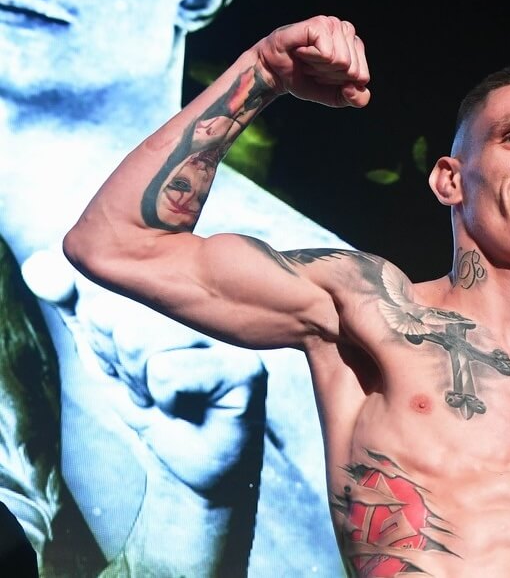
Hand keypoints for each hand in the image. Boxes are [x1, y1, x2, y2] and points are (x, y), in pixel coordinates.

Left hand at [21, 249, 267, 497]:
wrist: (192, 467)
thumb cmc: (158, 409)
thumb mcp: (107, 358)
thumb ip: (79, 312)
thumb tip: (39, 267)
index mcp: (179, 292)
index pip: (104, 298)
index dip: (105, 344)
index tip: (133, 367)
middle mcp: (208, 304)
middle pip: (119, 318)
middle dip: (122, 367)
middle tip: (152, 388)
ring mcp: (230, 334)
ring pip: (140, 341)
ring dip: (143, 385)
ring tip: (169, 398)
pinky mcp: (245, 368)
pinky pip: (168, 373)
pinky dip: (167, 401)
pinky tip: (190, 408)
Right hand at [255, 15, 370, 108]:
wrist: (275, 74)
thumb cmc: (306, 80)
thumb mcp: (337, 96)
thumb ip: (357, 99)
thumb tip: (354, 87)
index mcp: (356, 46)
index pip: (362, 77)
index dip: (340, 82)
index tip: (324, 74)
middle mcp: (347, 31)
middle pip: (353, 70)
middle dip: (330, 76)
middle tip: (313, 66)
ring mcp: (334, 25)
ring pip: (342, 62)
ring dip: (319, 67)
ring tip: (307, 59)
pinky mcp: (319, 24)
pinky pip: (327, 54)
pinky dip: (311, 59)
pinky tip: (301, 51)